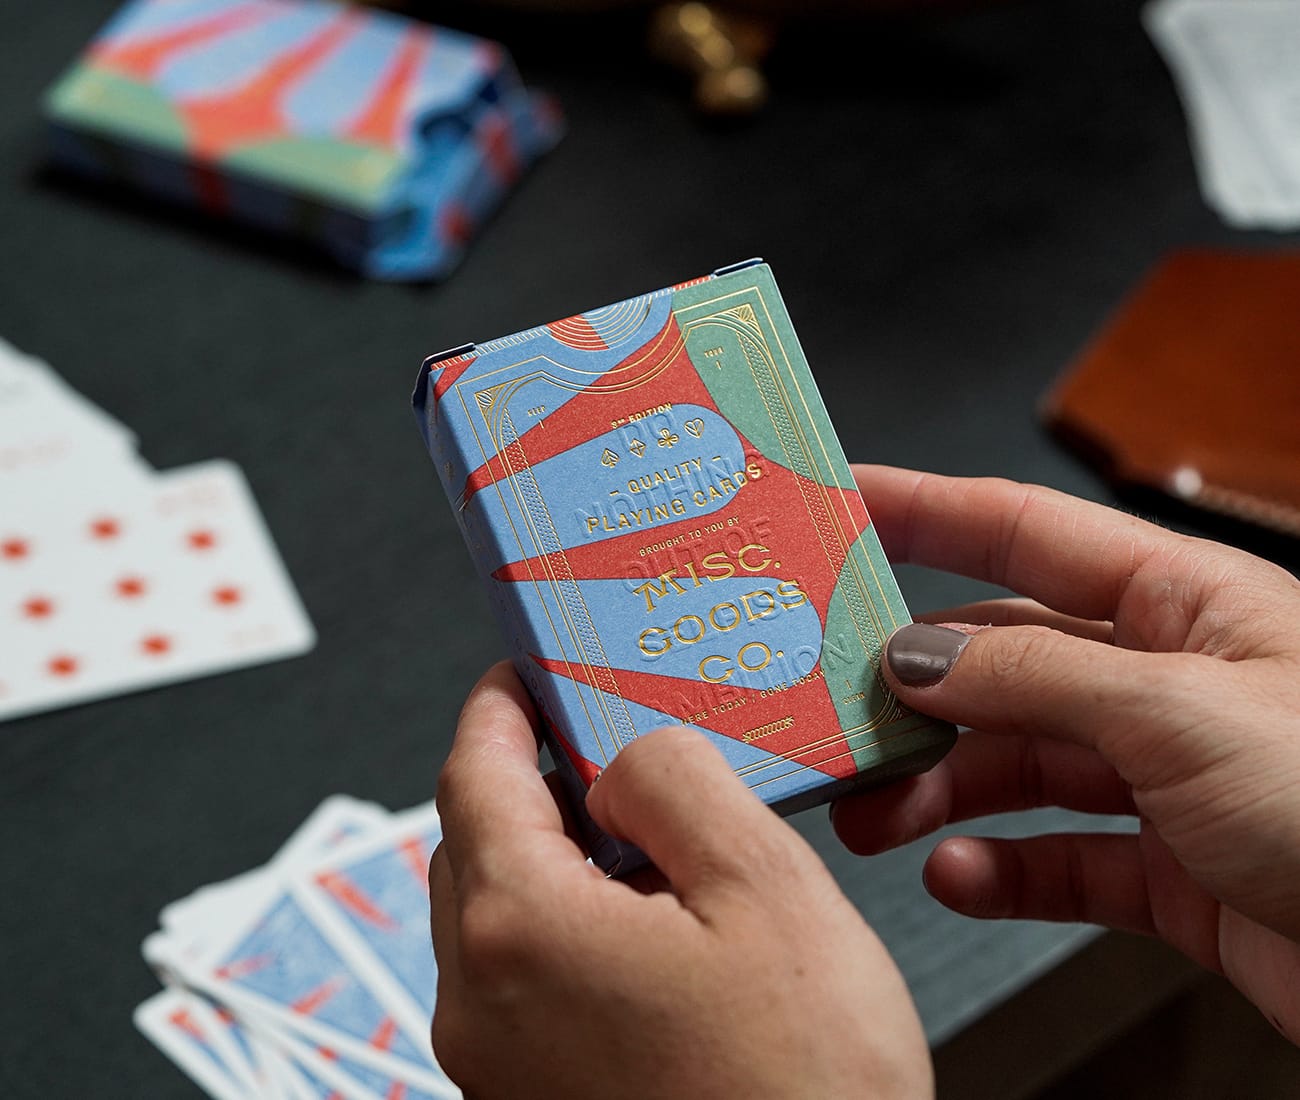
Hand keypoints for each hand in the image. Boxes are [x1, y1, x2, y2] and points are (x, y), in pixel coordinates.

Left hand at [429, 663, 931, 1097]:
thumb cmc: (802, 1095)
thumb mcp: (763, 888)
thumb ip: (678, 781)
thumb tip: (628, 754)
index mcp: (519, 931)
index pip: (473, 774)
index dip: (501, 706)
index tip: (523, 670)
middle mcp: (480, 1002)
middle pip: (476, 840)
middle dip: (530, 775)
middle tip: (601, 735)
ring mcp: (494, 1063)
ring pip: (498, 910)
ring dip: (551, 850)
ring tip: (643, 829)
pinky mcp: (527, 1099)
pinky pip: (522, 975)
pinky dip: (564, 921)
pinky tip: (646, 922)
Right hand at [832, 466, 1299, 1041]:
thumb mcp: (1181, 711)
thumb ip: (1035, 675)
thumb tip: (918, 655)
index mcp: (1180, 603)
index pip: (1022, 530)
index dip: (922, 508)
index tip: (838, 500)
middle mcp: (1163, 681)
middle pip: (1000, 660)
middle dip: (912, 688)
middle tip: (835, 714)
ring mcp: (1164, 776)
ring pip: (1015, 765)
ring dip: (938, 792)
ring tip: (878, 818)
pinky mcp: (1169, 869)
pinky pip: (1057, 858)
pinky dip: (999, 870)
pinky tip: (962, 876)